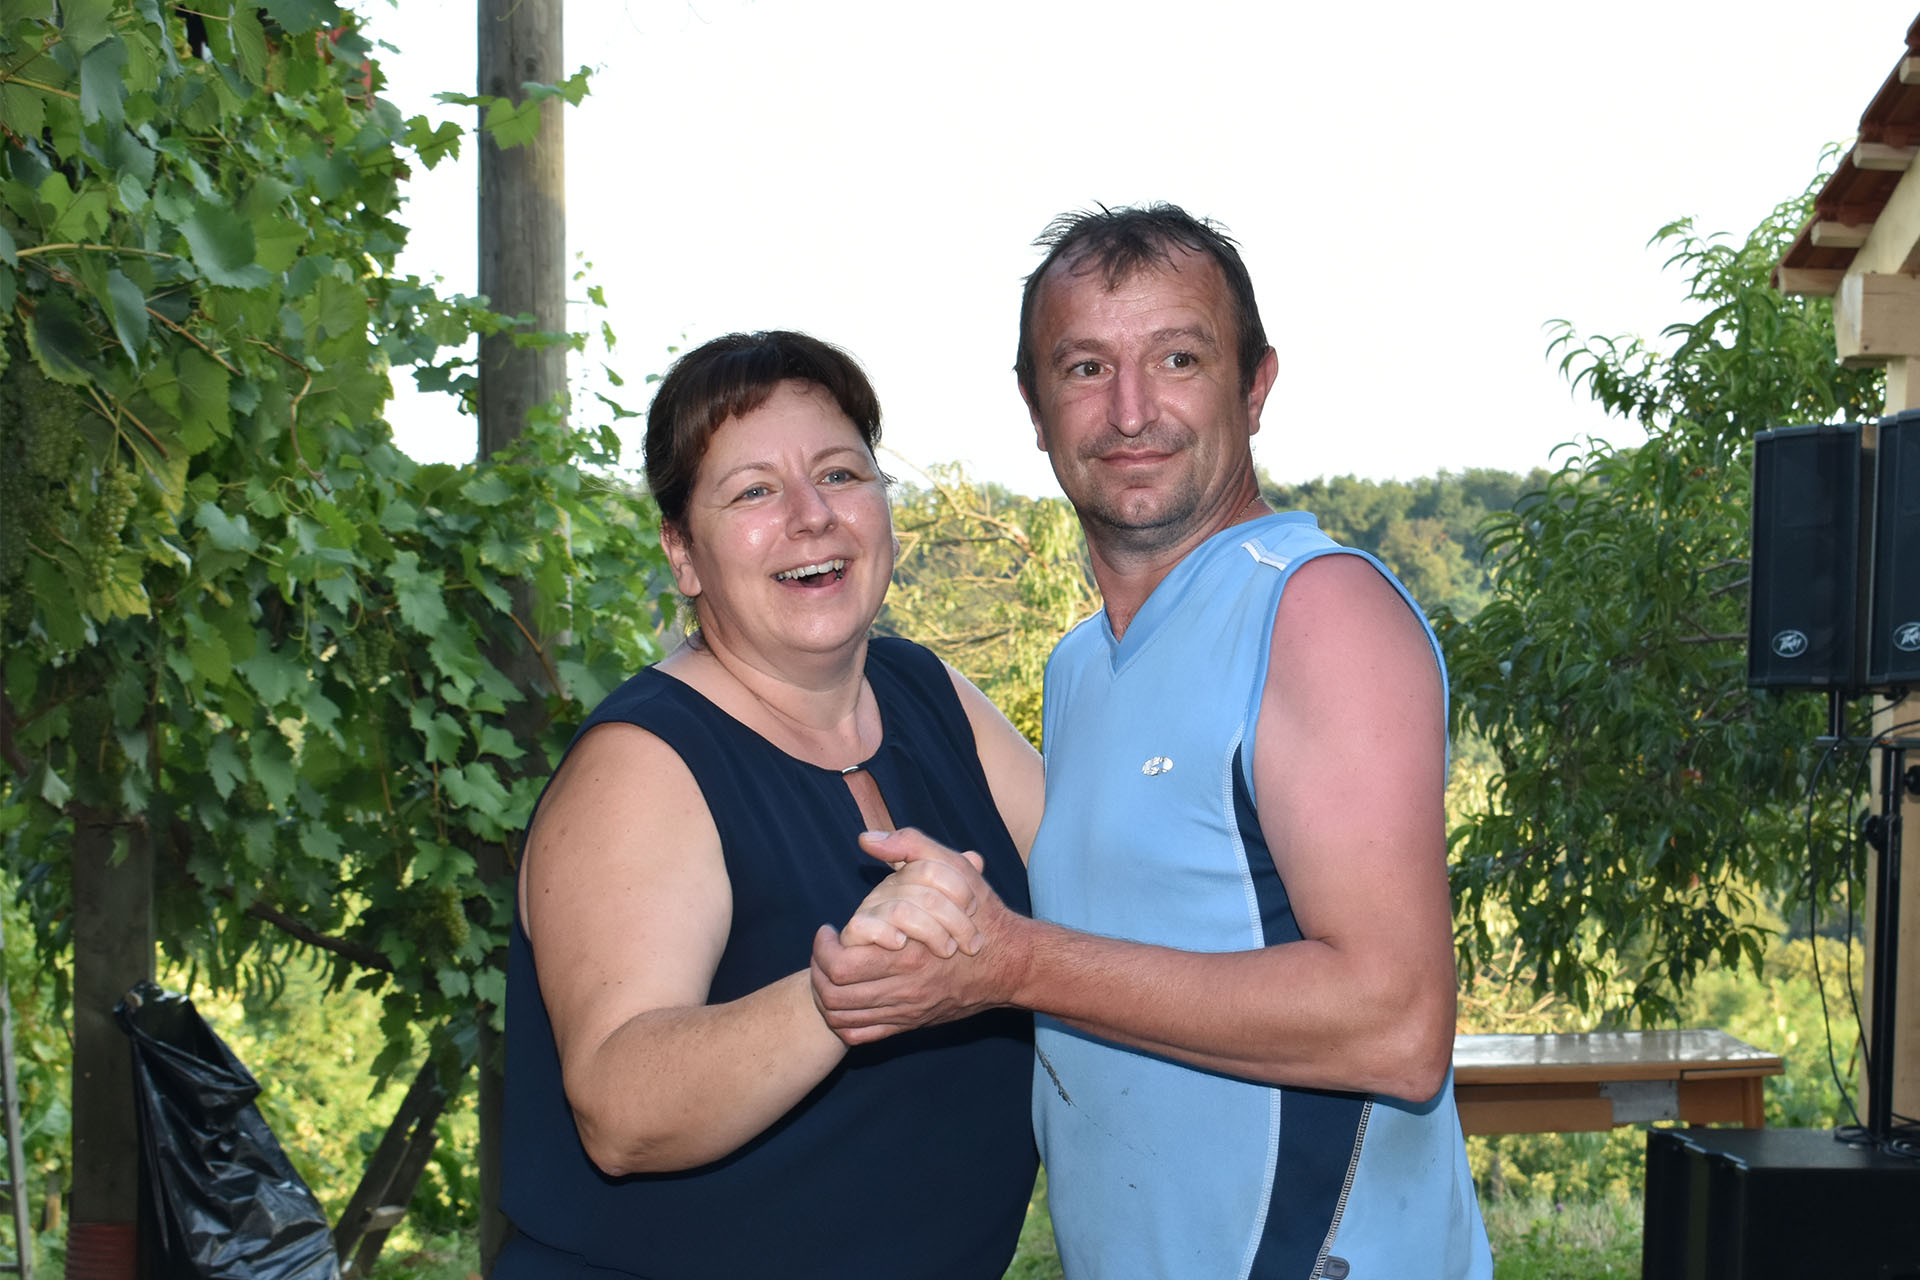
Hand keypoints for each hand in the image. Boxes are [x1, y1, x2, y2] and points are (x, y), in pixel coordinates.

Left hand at [810, 828, 1028, 1044]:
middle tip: (822, 951)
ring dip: (824, 996)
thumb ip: (910, 846)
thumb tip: (867, 838)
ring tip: (827, 972)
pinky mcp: (911, 1024)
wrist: (1011, 964)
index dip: (823, 948)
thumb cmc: (982, 915)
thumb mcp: (952, 869)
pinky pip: (862, 1035)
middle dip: (816, 972)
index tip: (827, 930)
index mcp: (906, 954)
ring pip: (843, 1018)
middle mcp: (903, 989)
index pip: (841, 966)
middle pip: (834, 996)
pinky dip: (842, 1022)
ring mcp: (906, 1011)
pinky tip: (844, 999)